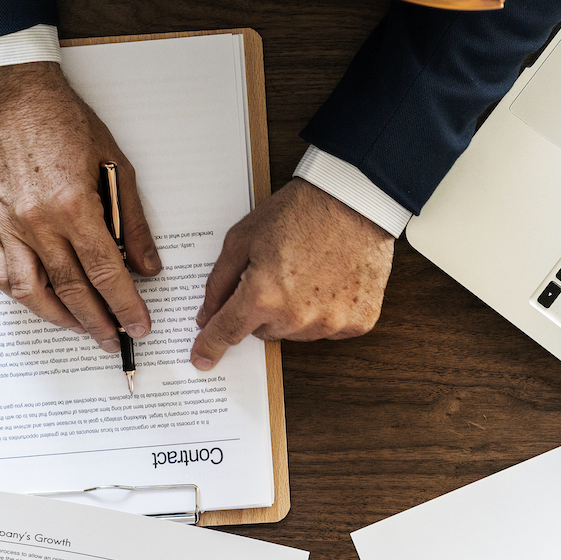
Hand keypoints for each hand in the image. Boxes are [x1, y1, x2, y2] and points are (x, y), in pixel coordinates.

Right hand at [0, 61, 161, 350]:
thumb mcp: (115, 165)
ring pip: (32, 291)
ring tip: (83, 329)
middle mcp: (37, 222)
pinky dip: (23, 296)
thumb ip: (132, 222)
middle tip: (115, 340)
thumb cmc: (63, 121)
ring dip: (60, 318)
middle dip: (98, 321)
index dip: (126, 305)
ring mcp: (7, 225)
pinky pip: (0, 274)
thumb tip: (147, 267)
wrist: (10, 93)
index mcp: (73, 206)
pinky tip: (43, 304)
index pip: (106, 273)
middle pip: (72, 290)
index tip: (139, 326)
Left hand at [190, 178, 393, 370]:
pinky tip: (331, 282)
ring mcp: (331, 323)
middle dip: (262, 309)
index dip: (210, 346)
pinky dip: (327, 311)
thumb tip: (208, 315)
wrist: (355, 200)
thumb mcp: (243, 237)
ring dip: (295, 312)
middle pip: (264, 332)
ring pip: (297, 333)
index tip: (202, 359)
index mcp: (264, 295)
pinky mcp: (358, 322)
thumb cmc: (300, 212)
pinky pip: (330, 328)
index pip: (228, 332)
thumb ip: (220, 281)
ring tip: (308, 274)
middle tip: (276, 275)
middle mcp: (297, 317)